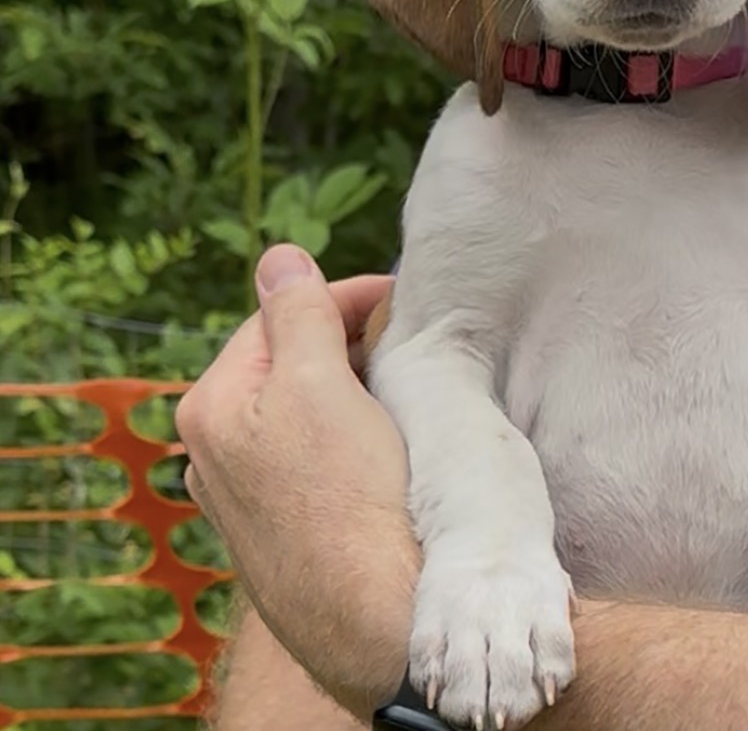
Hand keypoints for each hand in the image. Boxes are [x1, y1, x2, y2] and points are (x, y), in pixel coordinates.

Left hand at [177, 243, 417, 717]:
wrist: (378, 616)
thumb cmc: (348, 496)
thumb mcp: (317, 384)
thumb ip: (296, 313)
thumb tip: (278, 256)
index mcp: (211, 407)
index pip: (275, 317)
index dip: (339, 296)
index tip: (400, 292)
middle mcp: (217, 451)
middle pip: (287, 360)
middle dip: (346, 336)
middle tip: (411, 331)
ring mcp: (250, 493)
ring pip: (304, 404)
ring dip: (352, 379)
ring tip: (407, 374)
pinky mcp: (287, 524)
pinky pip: (317, 449)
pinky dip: (352, 424)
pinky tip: (389, 432)